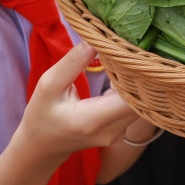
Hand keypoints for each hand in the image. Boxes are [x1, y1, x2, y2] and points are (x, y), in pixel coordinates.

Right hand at [16, 42, 143, 163]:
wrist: (42, 146)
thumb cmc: (42, 114)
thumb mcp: (49, 84)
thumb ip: (74, 61)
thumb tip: (97, 38)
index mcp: (93, 120)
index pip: (133, 96)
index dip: (137, 73)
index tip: (129, 50)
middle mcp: (113, 131)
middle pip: (142, 98)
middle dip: (139, 72)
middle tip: (128, 48)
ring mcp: (120, 133)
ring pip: (142, 102)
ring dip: (136, 79)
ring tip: (124, 58)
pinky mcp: (122, 130)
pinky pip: (135, 106)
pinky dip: (131, 88)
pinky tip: (121, 73)